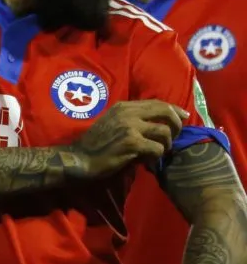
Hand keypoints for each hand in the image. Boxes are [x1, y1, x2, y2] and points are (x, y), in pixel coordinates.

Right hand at [67, 99, 187, 178]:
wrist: (80, 158)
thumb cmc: (96, 143)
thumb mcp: (112, 123)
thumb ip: (132, 119)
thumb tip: (159, 122)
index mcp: (123, 106)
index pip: (157, 102)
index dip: (174, 109)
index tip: (184, 117)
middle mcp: (128, 113)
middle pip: (166, 112)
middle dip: (177, 125)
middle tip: (175, 137)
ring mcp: (130, 127)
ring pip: (165, 132)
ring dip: (166, 144)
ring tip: (157, 152)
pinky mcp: (132, 143)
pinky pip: (158, 149)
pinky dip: (156, 156)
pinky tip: (147, 160)